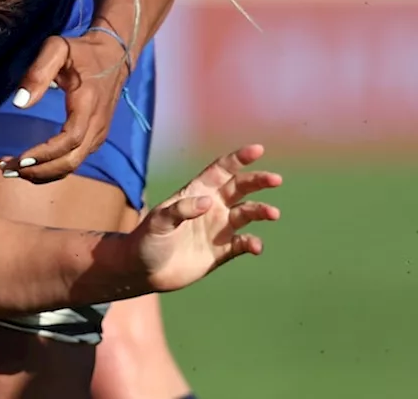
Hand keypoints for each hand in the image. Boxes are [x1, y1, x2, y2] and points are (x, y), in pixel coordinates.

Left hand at [0, 30, 128, 182]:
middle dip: (39, 170)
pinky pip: (74, 159)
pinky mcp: (95, 137)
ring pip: (73, 164)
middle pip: (71, 160)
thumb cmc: (81, 51)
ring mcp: (99, 133)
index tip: (20, 159)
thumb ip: (37, 72)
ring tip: (12, 169)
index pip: (70, 139)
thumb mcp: (57, 49)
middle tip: (7, 169)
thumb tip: (19, 103)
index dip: (46, 153)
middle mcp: (98, 124)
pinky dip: (52, 168)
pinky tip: (30, 165)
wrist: (115, 55)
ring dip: (43, 173)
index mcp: (88, 103)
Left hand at [133, 145, 280, 292]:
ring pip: (247, 213)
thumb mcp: (159, 222)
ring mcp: (218, 228)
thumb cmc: (146, 239)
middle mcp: (211, 207)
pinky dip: (252, 243)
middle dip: (258, 181)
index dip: (238, 159)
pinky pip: (243, 244)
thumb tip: (208, 203)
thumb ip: (181, 210)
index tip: (257, 150)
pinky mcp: (222, 251)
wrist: (144, 270)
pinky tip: (255, 246)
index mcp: (195, 192)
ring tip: (273, 213)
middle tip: (275, 179)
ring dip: (261, 211)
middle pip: (239, 188)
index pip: (220, 170)